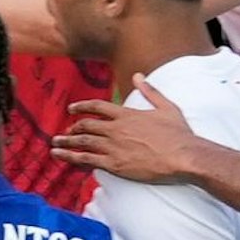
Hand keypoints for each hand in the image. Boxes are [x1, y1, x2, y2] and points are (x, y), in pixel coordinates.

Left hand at [50, 75, 204, 181]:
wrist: (184, 156)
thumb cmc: (179, 134)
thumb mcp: (166, 107)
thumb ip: (150, 91)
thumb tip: (138, 76)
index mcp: (126, 114)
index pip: (97, 106)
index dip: (82, 107)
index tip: (71, 109)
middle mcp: (116, 128)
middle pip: (86, 125)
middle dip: (74, 127)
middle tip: (66, 130)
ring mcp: (113, 146)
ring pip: (82, 141)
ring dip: (67, 141)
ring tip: (55, 142)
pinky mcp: (114, 164)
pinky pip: (87, 159)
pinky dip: (71, 157)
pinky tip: (60, 156)